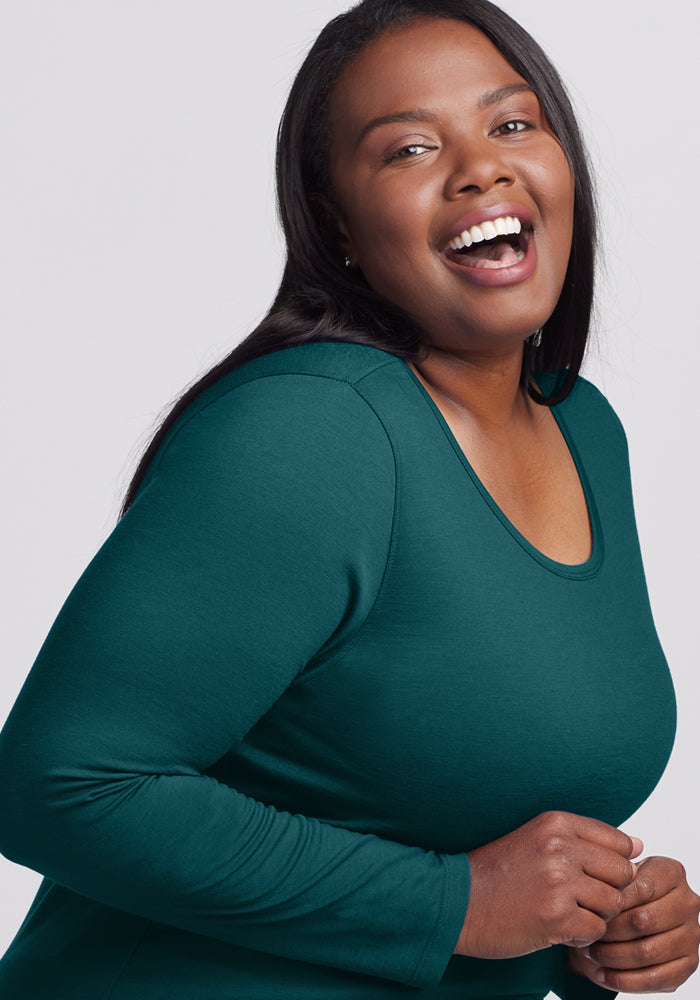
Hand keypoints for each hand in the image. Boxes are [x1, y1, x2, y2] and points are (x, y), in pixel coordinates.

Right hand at [453, 811, 641, 959]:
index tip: (592, 875)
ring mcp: (559, 883)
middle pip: (623, 873)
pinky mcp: (556, 918)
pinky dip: (581, 936)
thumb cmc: (498, 871)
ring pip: (613, 904)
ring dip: (595, 915)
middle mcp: (560, 848)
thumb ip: (585, 839)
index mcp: (555, 823)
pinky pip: (596, 930)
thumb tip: (638, 845)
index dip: (614, 864)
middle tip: (582, 899)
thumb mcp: (536, 838)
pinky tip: (558, 929)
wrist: (457, 901)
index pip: (619, 841)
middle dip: (610, 891)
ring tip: (566, 913)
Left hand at [568, 856, 699, 992]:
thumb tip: (605, 881)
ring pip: (648, 952)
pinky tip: (603, 974)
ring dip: (614, 956)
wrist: (631, 913)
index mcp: (672, 872)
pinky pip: (656, 978)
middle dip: (610, 931)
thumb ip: (612, 870)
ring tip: (591, 953)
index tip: (591, 908)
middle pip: (644, 921)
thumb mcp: (616, 873)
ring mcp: (691, 935)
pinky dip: (625, 980)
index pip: (642, 887)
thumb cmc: (620, 889)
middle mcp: (688, 903)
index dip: (614, 901)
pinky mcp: (688, 964)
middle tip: (589, 933)